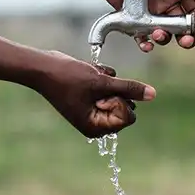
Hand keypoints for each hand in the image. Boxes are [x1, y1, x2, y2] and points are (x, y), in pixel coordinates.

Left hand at [13, 0, 194, 50]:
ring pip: (164, 32)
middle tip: (188, 42)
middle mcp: (164, 0)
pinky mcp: (133, 18)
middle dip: (187, 36)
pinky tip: (147, 43)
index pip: (192, 7)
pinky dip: (146, 43)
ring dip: (166, 38)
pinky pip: (142, 35)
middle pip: (181, 25)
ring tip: (159, 34)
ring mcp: (149, 10)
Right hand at [31, 51, 155, 137]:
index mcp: (96, 128)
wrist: (42, 66)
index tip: (101, 93)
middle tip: (93, 85)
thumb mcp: (101, 82)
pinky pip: (109, 85)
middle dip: (114, 89)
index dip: (119, 100)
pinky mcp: (91, 97)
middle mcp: (95, 123)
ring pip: (118, 92)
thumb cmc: (68, 77)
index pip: (128, 117)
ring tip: (87, 79)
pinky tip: (85, 74)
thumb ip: (129, 88)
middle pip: (125, 106)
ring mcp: (93, 109)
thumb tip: (152, 94)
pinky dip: (101, 76)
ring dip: (107, 80)